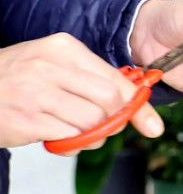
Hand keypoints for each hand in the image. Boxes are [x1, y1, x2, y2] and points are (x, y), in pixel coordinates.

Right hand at [0, 33, 163, 152]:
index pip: (114, 77)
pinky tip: (62, 138)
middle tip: (108, 126)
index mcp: (64, 48)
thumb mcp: (56, 64)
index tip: (149, 121)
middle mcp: (50, 66)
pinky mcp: (25, 120)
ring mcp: (35, 93)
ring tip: (82, 134)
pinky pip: (68, 138)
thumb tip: (135, 102)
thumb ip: (93, 79)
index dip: (136, 102)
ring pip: (91, 121)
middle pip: (109, 99)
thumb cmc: (21, 77)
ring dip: (94, 135)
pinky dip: (73, 145)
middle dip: (115, 119)